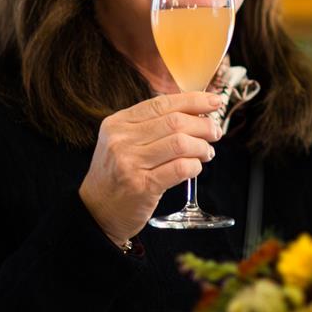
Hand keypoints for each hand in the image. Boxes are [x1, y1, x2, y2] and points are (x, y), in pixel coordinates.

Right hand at [79, 92, 223, 246]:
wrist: (96, 211)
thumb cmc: (117, 173)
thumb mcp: (123, 141)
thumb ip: (151, 124)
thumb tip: (196, 111)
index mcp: (117, 123)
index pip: (161, 103)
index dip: (193, 100)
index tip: (214, 102)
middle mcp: (121, 140)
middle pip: (175, 122)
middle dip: (203, 125)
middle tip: (215, 132)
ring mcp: (130, 163)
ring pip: (181, 144)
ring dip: (202, 147)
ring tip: (207, 152)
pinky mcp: (142, 186)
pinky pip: (180, 169)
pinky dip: (195, 166)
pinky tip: (196, 167)